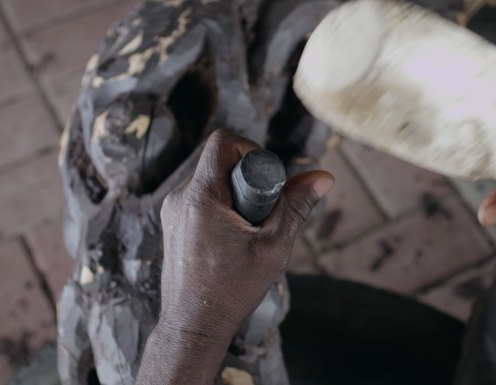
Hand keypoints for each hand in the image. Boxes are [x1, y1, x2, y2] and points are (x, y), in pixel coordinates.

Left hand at [137, 130, 332, 384]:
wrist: (193, 325)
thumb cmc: (232, 290)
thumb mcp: (274, 247)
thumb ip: (297, 207)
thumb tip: (323, 177)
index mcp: (201, 197)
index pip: (223, 141)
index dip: (252, 150)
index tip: (268, 181)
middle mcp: (180, 198)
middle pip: (219, 161)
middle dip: (248, 179)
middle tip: (263, 212)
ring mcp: (172, 212)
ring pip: (211, 181)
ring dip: (236, 196)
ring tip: (247, 232)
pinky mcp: (173, 224)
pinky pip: (201, 199)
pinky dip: (222, 209)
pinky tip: (232, 241)